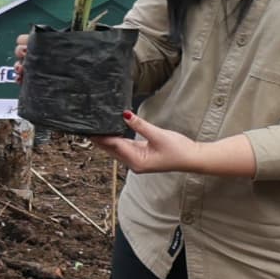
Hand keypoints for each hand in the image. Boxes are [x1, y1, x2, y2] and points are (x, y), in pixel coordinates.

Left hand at [97, 111, 237, 177]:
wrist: (193, 159)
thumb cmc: (179, 150)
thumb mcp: (158, 135)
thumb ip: (140, 125)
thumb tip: (124, 114)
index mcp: (137, 161)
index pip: (114, 145)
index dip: (101, 135)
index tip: (90, 127)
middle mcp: (134, 163)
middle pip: (111, 149)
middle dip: (99, 138)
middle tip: (87, 125)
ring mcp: (137, 161)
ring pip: (116, 149)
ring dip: (106, 139)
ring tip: (95, 126)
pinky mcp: (141, 156)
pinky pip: (124, 147)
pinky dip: (116, 139)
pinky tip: (110, 131)